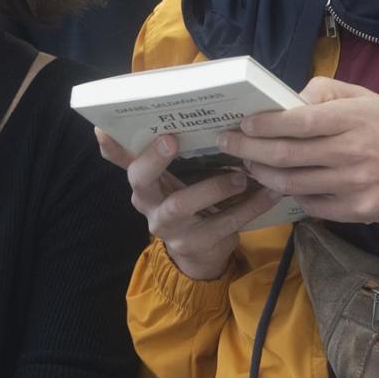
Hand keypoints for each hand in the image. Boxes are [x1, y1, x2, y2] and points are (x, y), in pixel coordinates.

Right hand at [95, 129, 280, 280]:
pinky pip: (224, 223)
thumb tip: (121, 125)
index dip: (113, 146)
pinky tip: (270, 192)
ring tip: (242, 174)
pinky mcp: (196, 244)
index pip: (121, 159)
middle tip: (172, 140)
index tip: (108, 127)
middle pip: (142, 180)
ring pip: (182, 204)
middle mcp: (148, 204)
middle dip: (155, 159)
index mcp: (142, 182)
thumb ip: (154, 154)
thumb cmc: (185, 200)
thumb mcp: (168, 179)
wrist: (199, 253)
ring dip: (213, 186)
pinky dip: (250, 207)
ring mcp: (170, 227)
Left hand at [218, 77, 378, 223]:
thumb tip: (289, 99)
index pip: (297, 121)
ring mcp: (352, 185)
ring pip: (291, 184)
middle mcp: (350, 152)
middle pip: (285, 155)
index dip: (264, 124)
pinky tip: (278, 185)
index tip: (243, 123)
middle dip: (247, 150)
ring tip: (248, 165)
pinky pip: (310, 204)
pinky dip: (290, 195)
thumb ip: (327, 92)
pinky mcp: (356, 211)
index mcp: (351, 120)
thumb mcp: (367, 98)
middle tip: (226, 144)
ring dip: (261, 175)